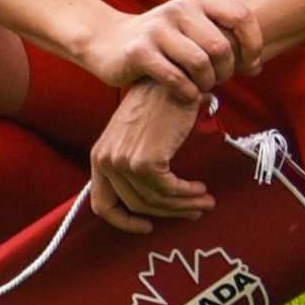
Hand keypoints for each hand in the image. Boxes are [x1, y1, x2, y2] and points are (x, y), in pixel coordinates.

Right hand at [80, 0, 262, 100]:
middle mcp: (180, 8)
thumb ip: (223, 38)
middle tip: (217, 81)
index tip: (251, 66)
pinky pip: (176, 78)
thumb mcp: (193, 28)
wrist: (108, 41)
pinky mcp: (139, 51)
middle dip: (226, 71)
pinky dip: (187, 92)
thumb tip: (257, 66)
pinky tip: (186, 95)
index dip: (254, 45)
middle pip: (222, 47)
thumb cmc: (163, 41)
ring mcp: (158, 28)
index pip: (242, 17)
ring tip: (201, 87)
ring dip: (206, 83)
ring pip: (201, 63)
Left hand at [86, 82, 212, 231]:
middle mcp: (106, 161)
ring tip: (205, 201)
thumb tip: (155, 194)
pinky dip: (187, 194)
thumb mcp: (138, 133)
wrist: (172, 77)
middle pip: (136, 205)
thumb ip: (136, 159)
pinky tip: (200, 189)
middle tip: (193, 212)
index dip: (124, 222)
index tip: (147, 226)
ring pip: (155, 200)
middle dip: (168, 213)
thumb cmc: (161, 101)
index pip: (103, 204)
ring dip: (184, 205)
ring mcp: (123, 162)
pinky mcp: (145, 161)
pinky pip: (168, 190)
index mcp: (100, 156)